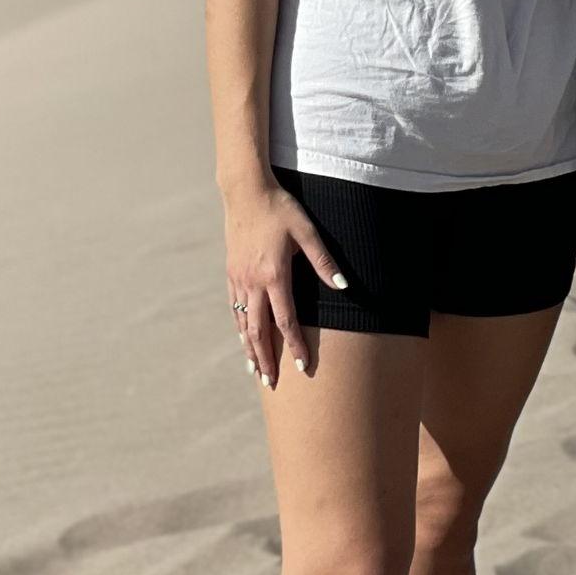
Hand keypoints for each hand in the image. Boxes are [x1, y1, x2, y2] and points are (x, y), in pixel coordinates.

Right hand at [223, 178, 345, 386]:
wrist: (246, 191)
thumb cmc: (280, 209)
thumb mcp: (306, 231)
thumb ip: (323, 260)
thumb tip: (343, 285)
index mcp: (274, 275)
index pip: (286, 321)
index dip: (295, 346)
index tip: (302, 368)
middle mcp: (253, 283)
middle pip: (259, 331)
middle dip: (266, 359)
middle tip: (271, 383)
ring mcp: (239, 279)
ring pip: (243, 322)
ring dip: (250, 348)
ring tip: (256, 370)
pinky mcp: (231, 272)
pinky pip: (235, 307)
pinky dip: (240, 326)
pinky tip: (243, 336)